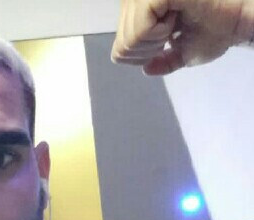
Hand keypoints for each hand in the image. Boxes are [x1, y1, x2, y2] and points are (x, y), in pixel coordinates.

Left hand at [111, 0, 253, 74]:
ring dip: (155, 42)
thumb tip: (147, 70)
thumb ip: (162, 61)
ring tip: (176, 24)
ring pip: (129, 39)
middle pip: (122, 45)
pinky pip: (139, 29)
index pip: (118, 49)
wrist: (238, 20)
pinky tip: (175, 20)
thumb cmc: (216, 30)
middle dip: (148, 51)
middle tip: (173, 34)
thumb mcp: (183, 52)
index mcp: (141, 11)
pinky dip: (158, 34)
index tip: (166, 43)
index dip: (139, 58)